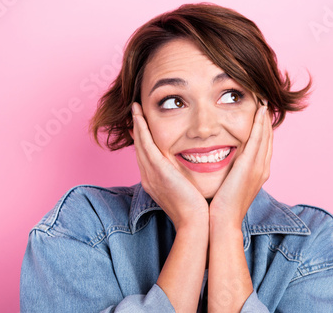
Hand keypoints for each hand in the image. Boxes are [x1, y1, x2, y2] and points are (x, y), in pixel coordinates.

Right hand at [131, 102, 207, 229]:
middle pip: (140, 148)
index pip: (147, 156)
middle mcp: (149, 177)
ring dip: (137, 124)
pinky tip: (139, 116)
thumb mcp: (188, 192)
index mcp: (155, 182)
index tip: (144, 125)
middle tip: (135, 111)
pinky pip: (146, 145)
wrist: (196, 224)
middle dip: (137, 129)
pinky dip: (141, 129)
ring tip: (136, 108)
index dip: (144, 140)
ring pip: (140, 143)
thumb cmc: (197, 211)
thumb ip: (186, 179)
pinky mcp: (157, 171)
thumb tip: (193, 171)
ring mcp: (151, 174)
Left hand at [210, 102, 272, 226]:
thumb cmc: (219, 208)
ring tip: (263, 100)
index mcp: (257, 173)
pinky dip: (260, 123)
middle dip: (265, 119)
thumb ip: (228, 173)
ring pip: (265, 135)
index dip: (262, 128)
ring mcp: (259, 167)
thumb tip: (219, 163)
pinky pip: (258, 138)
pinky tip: (259, 109)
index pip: (262, 145)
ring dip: (264, 117)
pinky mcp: (250, 165)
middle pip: (267, 137)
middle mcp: (262, 168)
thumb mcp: (227, 186)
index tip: (258, 113)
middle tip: (263, 101)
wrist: (222, 223)